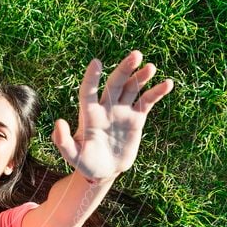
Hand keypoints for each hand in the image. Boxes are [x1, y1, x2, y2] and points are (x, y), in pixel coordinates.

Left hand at [52, 51, 172, 180]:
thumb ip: (63, 141)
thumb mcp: (72, 156)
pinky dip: (156, 92)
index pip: (89, 91)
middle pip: (115, 83)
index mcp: (89, 114)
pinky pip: (146, 101)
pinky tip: (167, 83)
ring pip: (132, 89)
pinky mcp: (136, 119)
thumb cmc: (85, 163)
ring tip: (150, 67)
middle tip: (136, 55)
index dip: (92, 77)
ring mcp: (122, 112)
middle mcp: (106, 108)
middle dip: (124, 69)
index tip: (96, 62)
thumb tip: (58, 122)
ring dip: (141, 77)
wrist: (104, 171)